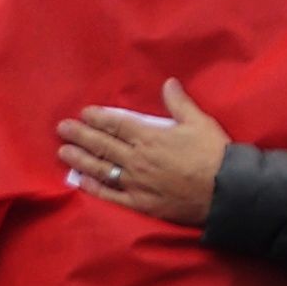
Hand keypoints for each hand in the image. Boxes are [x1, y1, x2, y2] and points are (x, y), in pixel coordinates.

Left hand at [55, 78, 231, 223]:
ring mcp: (136, 182)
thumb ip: (179, 102)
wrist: (224, 191)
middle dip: (81, 135)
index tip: (84, 113)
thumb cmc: (213, 153)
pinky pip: (111, 194)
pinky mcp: (140, 202)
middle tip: (62, 128)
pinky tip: (80, 181)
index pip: (117, 123)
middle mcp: (137, 158)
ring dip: (81, 159)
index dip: (99, 117)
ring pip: (101, 168)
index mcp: (150, 136)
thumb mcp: (199, 122)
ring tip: (64, 151)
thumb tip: (168, 82)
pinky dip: (94, 187)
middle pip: (103, 144)